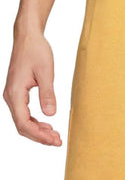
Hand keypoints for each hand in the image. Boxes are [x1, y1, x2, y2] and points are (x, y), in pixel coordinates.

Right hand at [3, 29, 61, 145]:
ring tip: (55, 136)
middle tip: (58, 142)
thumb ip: (47, 94)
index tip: (54, 140)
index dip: (39, 135)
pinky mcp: (18, 93)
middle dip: (40, 136)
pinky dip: (35, 122)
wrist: (28, 37)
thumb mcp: (46, 73)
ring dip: (38, 130)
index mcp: (15, 93)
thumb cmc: (36, 51)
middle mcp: (11, 97)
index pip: (23, 123)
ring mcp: (13, 96)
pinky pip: (24, 113)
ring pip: (23, 121)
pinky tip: (48, 125)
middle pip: (22, 126)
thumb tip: (50, 115)